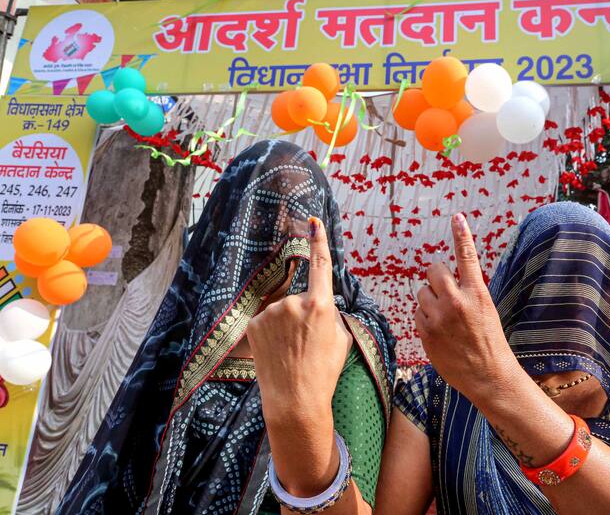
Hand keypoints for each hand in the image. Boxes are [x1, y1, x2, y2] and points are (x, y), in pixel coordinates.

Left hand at [247, 217, 346, 423]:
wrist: (295, 401)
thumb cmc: (324, 371)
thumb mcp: (341, 339)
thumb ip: (329, 313)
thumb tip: (318, 303)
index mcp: (320, 305)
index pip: (320, 264)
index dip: (318, 240)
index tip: (313, 222)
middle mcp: (293, 303)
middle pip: (302, 298)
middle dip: (306, 315)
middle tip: (308, 344)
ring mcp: (271, 312)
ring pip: (283, 310)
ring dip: (287, 325)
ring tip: (293, 352)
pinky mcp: (254, 323)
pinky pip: (267, 321)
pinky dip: (272, 333)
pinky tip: (277, 353)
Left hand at [415, 213, 519, 402]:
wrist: (488, 375)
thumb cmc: (490, 342)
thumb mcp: (486, 310)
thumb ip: (467, 292)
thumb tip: (445, 281)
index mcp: (477, 293)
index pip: (467, 256)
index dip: (461, 234)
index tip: (456, 217)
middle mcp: (456, 301)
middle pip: (433, 270)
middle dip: (437, 278)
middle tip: (445, 293)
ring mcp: (439, 317)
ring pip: (422, 292)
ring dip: (429, 300)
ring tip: (445, 318)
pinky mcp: (425, 331)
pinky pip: (417, 312)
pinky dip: (424, 318)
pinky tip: (439, 332)